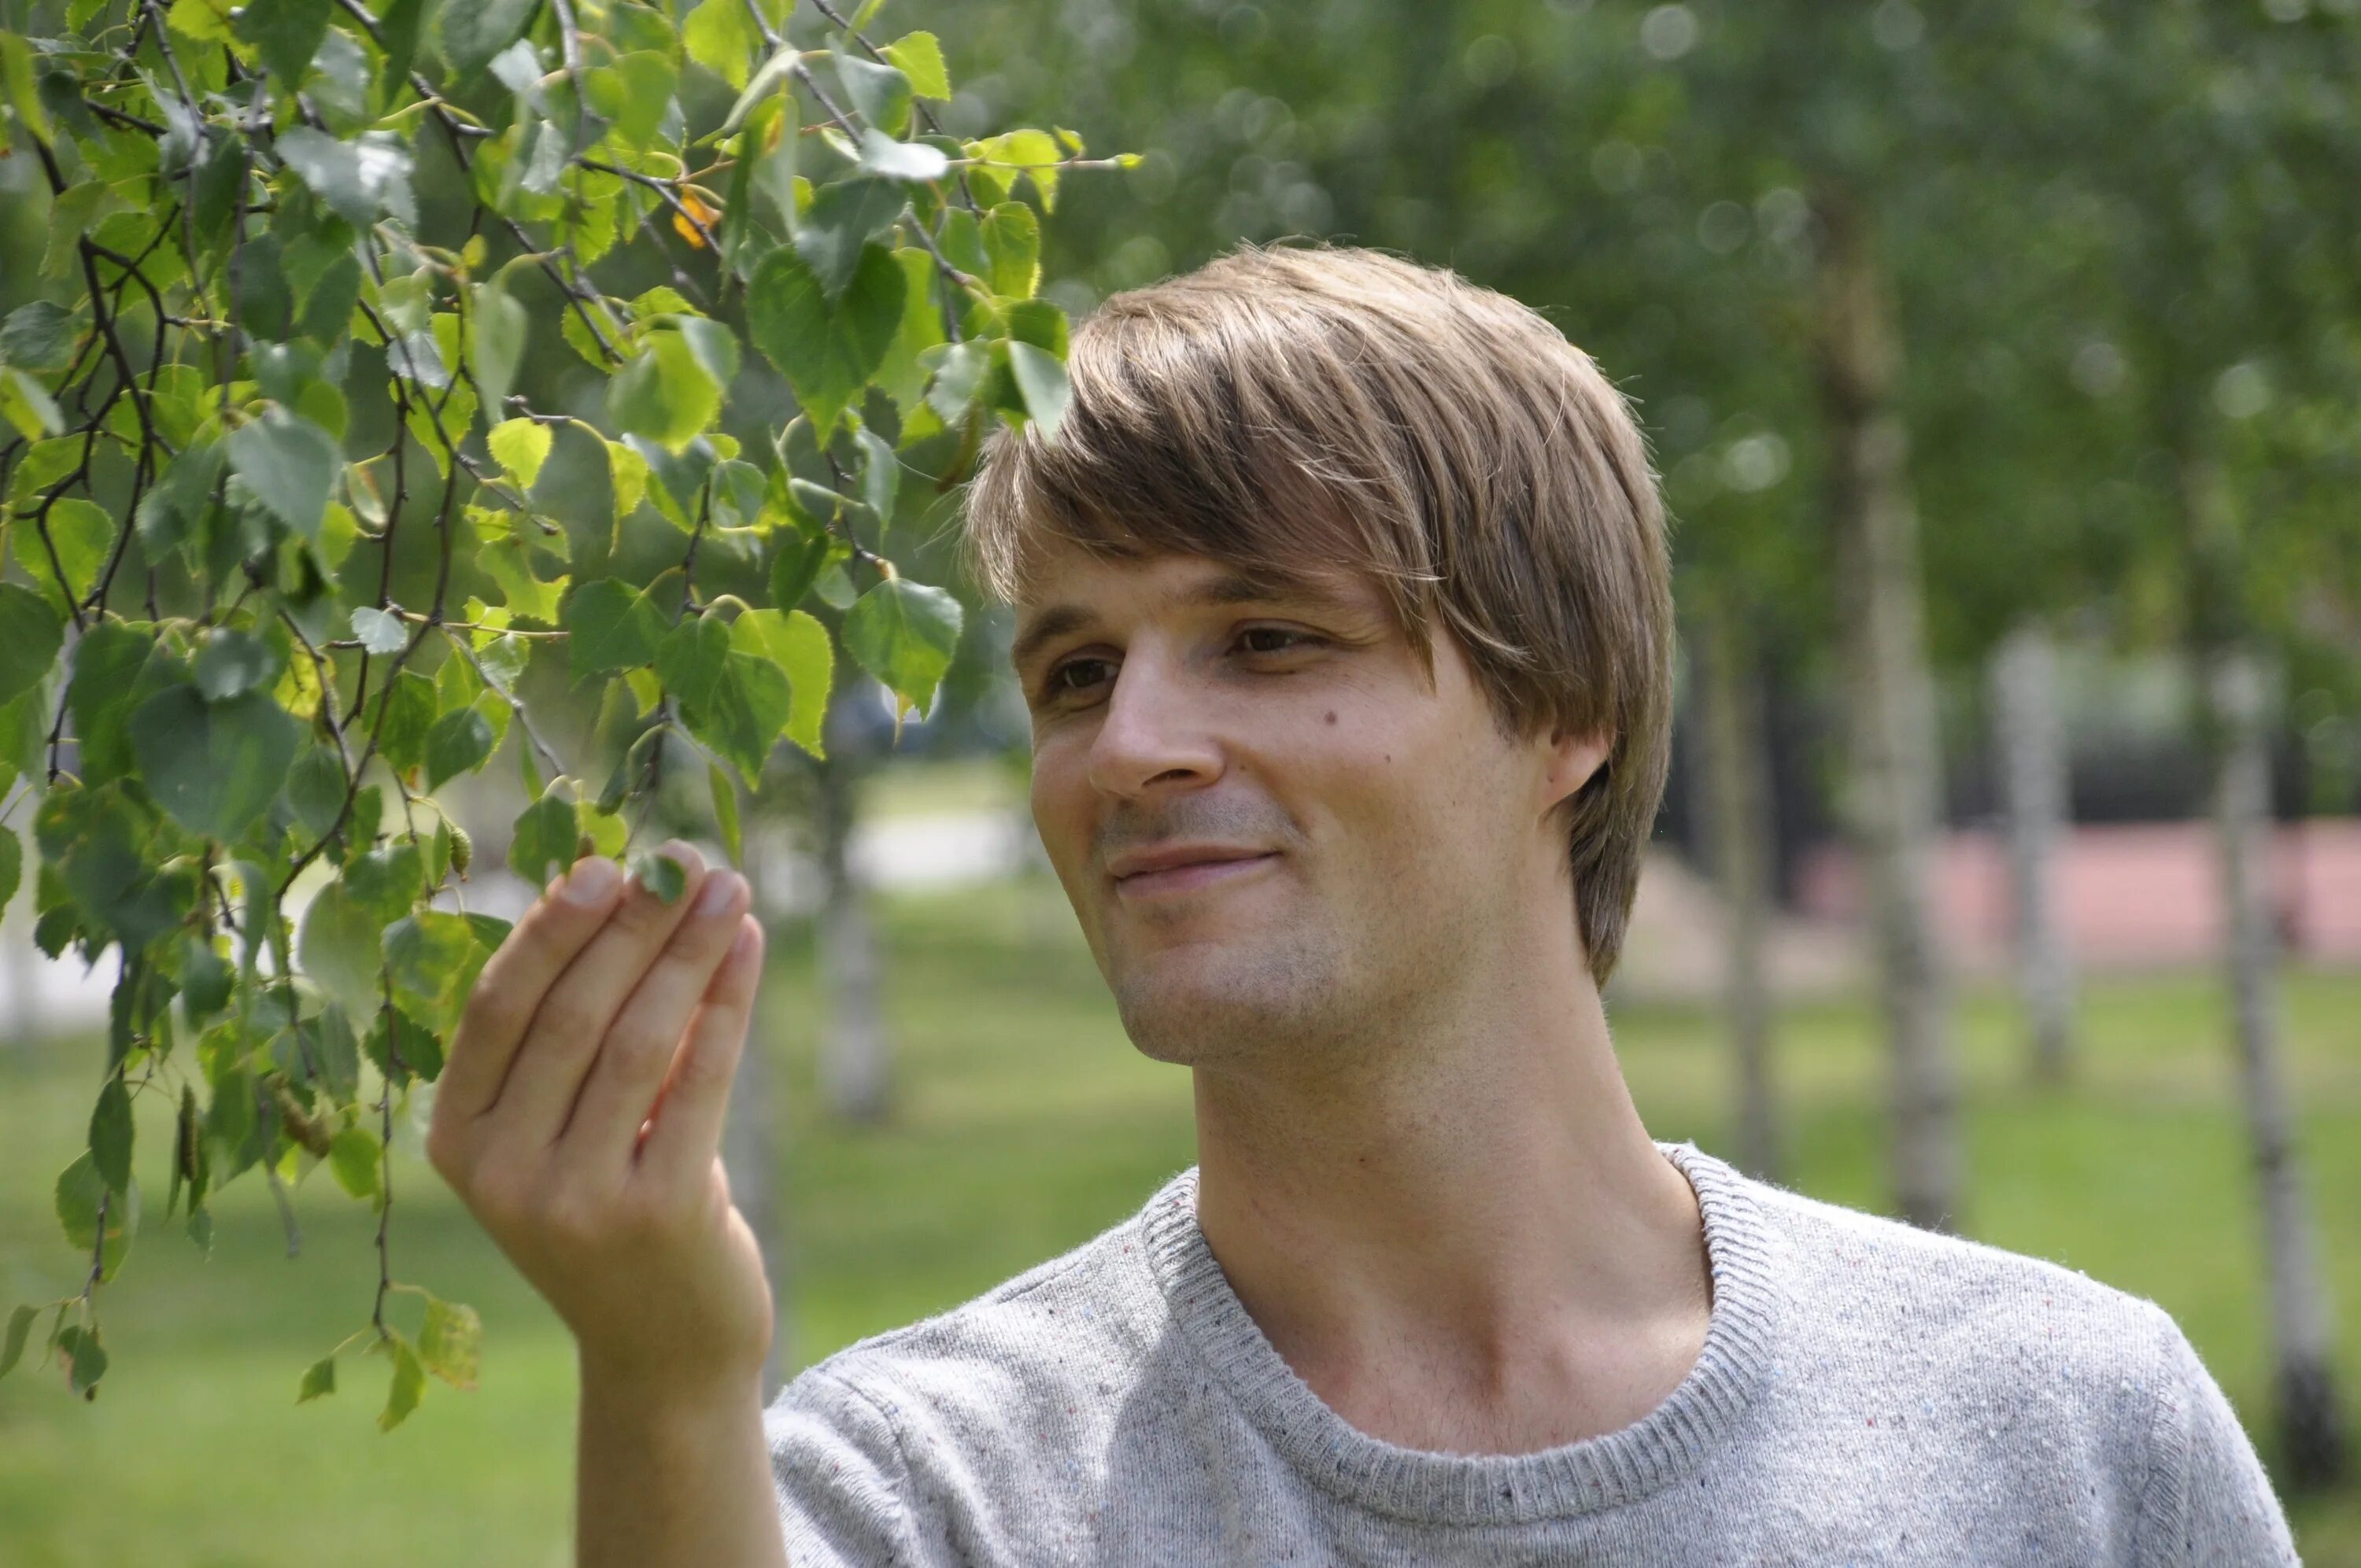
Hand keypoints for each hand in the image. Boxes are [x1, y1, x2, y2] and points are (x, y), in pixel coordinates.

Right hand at [426, 841, 774, 1400]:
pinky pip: (701, 1080)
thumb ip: (571, 1035)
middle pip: (571, 1015)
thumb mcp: (561, 1131)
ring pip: (638, 1039)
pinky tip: (749, 949)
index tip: (604, 863)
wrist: (664, 1347)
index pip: (496, 1010)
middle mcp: (501, 1175)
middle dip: (634, 925)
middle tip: (682, 861)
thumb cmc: (612, 1207)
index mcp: (457, 1141)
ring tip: (728, 889)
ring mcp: (577, 1201)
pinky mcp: (659, 1213)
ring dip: (689, 952)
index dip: (550, 929)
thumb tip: (624, 888)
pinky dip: (727, 1004)